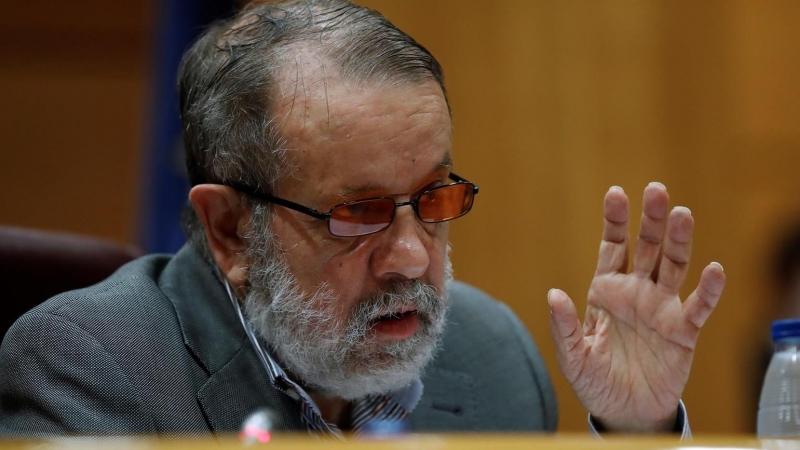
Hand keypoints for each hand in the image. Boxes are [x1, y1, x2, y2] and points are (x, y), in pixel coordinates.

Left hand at [548, 183, 725, 431]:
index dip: (615, 221)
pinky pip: (698, 307)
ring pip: (673, 267)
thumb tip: (553, 295)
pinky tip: (713, 270)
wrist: (624, 413)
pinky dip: (707, 290)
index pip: (613, 247)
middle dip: (651, 219)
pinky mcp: (683, 332)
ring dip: (678, 242)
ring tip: (682, 215)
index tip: (616, 193)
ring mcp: (662, 309)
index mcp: (607, 290)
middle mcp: (637, 292)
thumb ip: (564, 326)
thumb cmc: (596, 381)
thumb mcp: (572, 356)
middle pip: (647, 248)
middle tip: (657, 190)